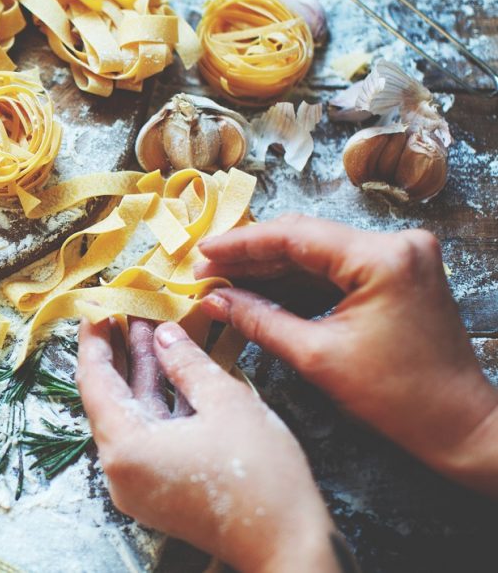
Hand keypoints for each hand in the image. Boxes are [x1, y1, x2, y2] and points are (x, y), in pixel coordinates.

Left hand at [77, 317, 340, 572]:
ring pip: (130, 415)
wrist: (288, 546)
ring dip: (141, 373)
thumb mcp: (226, 402)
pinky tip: (170, 369)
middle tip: (125, 310)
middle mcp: (120, 470)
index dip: (95, 341)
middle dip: (120, 352)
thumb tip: (162, 334)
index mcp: (125, 448)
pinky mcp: (158, 490)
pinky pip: (146, 435)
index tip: (98, 308)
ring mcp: (138, 484)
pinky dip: (156, 402)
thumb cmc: (261, 476)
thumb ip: (187, 362)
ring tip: (149, 328)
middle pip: (109, 398)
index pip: (94, 382)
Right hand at [195, 214, 497, 496]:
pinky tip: (260, 292)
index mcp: (382, 258)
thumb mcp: (317, 357)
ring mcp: (400, 256)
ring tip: (224, 284)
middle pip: (305, 238)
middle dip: (252, 256)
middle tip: (205, 272)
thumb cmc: (397, 397)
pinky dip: (298, 282)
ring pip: (318, 253)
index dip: (241, 243)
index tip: (201, 252)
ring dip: (271, 269)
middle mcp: (396, 244)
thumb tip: (214, 299)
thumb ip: (260, 321)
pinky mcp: (397, 273)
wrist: (458, 424)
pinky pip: (336, 269)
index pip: (295, 236)